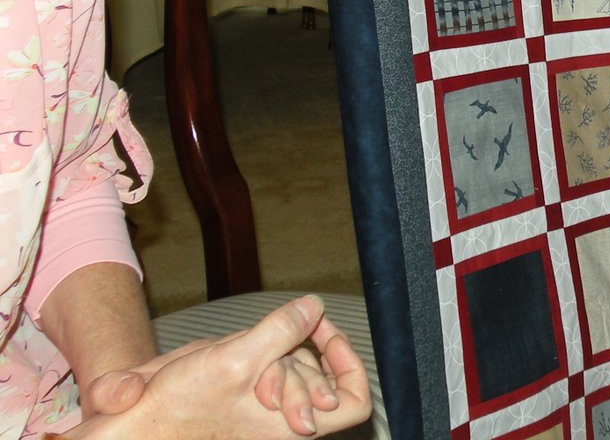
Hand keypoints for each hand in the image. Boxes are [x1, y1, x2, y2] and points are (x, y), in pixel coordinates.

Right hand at [82, 336, 342, 435]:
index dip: (350, 366)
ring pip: (293, 371)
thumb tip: (315, 307)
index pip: (354, 403)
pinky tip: (235, 348)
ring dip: (277, 350)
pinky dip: (260, 353)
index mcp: (290, 426)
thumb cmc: (177, 408)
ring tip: (245, 348)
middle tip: (277, 333)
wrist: (131, 426)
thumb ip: (281, 331)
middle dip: (303, 349)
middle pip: (322, 378)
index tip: (326, 334)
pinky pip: (267, 371)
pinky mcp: (241, 404)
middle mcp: (280, 424)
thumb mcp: (235, 359)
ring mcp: (261, 415)